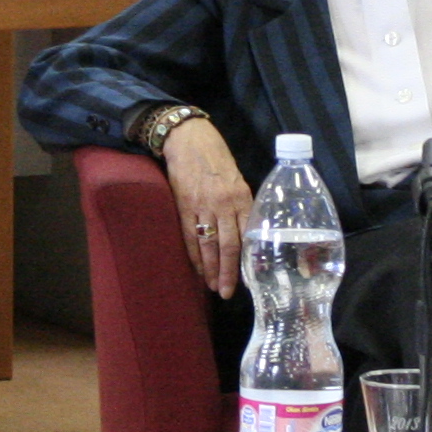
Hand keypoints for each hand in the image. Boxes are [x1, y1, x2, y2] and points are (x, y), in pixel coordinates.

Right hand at [157, 117, 252, 297]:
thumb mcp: (238, 179)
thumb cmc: (217, 157)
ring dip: (210, 269)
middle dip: (227, 273)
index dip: (245, 260)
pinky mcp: (184, 205)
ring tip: (211, 286)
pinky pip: (189, 236)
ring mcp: (203, 206)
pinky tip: (197, 268)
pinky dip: (194, 255)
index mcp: (242, 197)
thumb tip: (244, 233)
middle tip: (226, 292)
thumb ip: (241, 205)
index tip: (247, 278)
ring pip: (208, 245)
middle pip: (228, 246)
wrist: (189, 138)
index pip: (246, 236)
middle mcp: (224, 204)